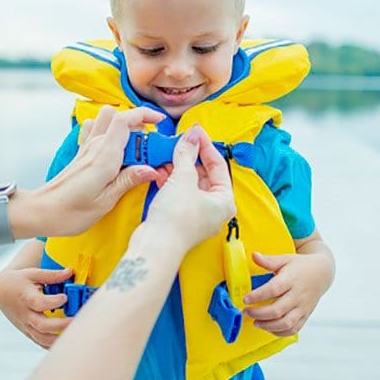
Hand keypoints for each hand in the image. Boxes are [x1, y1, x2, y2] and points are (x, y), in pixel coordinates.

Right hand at [0, 266, 74, 347]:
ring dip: (59, 338)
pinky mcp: (29, 332)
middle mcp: (26, 315)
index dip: (52, 302)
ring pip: (42, 338)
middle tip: (76, 319)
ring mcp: (27, 326)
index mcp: (27, 298)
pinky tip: (67, 341)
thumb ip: (52, 275)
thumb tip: (70, 272)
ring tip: (75, 332)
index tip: (65, 297)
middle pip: (42, 325)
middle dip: (60, 325)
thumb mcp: (33, 274)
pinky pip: (41, 343)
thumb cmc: (20, 282)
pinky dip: (53, 345)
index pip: (39, 303)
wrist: (3, 293)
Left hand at [16, 106, 166, 237]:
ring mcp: (87, 148)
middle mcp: (95, 146)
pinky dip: (108, 132)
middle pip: (118, 116)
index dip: (145, 114)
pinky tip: (114, 150)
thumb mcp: (105, 201)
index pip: (125, 119)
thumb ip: (129, 181)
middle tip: (149, 148)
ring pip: (106, 120)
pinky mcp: (82, 154)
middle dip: (138, 124)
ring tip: (134, 148)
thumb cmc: (71, 212)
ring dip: (123, 126)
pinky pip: (95, 131)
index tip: (160, 123)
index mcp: (104, 156)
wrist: (42, 212)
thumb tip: (153, 169)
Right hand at [138, 125, 235, 253]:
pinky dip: (171, 181)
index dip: (205, 146)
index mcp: (225, 200)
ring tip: (166, 155)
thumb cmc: (176, 217)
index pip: (218, 165)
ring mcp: (198, 215)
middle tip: (178, 142)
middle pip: (205, 174)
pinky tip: (160, 172)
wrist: (155, 247)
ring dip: (178, 168)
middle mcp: (215, 209)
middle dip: (189, 157)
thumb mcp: (183, 178)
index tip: (194, 132)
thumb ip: (187, 154)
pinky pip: (179, 194)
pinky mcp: (181, 219)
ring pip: (190, 184)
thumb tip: (192, 136)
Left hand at [243, 249, 333, 336]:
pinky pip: (293, 329)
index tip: (246, 299)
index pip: (274, 289)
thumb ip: (268, 260)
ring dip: (268, 326)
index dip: (258, 296)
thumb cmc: (300, 266)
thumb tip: (253, 255)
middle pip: (278, 310)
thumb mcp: (285, 259)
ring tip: (255, 322)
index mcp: (292, 279)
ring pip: (286, 323)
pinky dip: (279, 332)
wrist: (322, 273)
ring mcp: (303, 307)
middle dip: (259, 313)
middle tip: (247, 311)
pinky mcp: (305, 316)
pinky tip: (269, 327)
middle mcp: (298, 295)